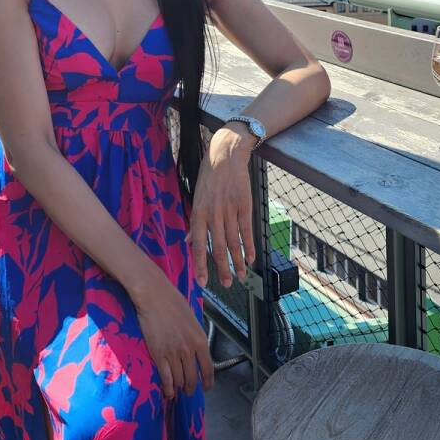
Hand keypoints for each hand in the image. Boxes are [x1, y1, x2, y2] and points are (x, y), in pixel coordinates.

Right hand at [134, 270, 213, 398]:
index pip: (208, 369)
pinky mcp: (158, 355)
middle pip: (192, 378)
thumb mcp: (192, 320)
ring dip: (178, 387)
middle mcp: (189, 350)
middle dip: (191, 387)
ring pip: (179, 380)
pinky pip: (166, 378)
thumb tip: (195, 349)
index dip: (208, 382)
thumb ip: (195, 337)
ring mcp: (173, 353)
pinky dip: (167, 387)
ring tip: (177, 390)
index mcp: (200, 340)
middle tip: (189, 390)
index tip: (206, 387)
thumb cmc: (172, 302)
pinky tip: (168, 391)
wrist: (154, 296)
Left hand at [189, 124, 255, 289]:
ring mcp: (230, 209)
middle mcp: (213, 213)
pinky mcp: (244, 205)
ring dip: (237, 261)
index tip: (203, 282)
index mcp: (199, 213)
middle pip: (219, 247)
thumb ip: (194, 223)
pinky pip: (246, 229)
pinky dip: (249, 245)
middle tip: (226, 284)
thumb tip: (188, 242)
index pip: (199, 245)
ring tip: (240, 276)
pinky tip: (250, 258)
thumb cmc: (209, 177)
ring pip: (234, 241)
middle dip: (222, 268)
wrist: (226, 155)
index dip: (200, 264)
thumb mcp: (196, 198)